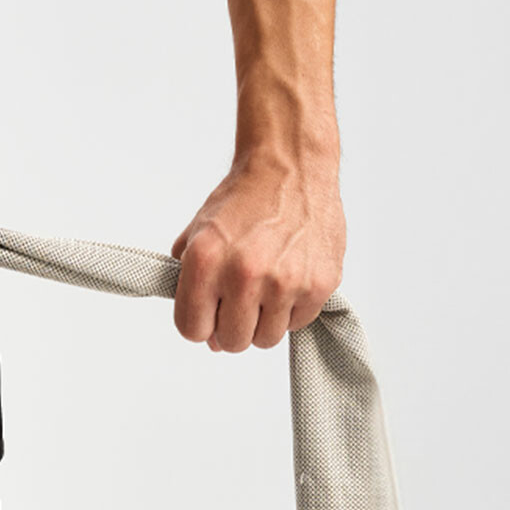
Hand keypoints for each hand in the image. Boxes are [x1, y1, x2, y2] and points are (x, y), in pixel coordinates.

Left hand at [170, 155, 345, 352]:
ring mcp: (285, 282)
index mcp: (206, 262)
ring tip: (264, 289)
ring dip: (262, 321)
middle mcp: (245, 275)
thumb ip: (190, 285)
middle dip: (230, 327)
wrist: (290, 167)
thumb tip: (206, 336)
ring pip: (265, 339)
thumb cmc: (244, 200)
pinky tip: (287, 280)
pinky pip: (297, 323)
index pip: (192, 330)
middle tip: (238, 302)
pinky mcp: (320, 285)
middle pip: (231, 342)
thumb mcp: (198, 234)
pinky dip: (290, 310)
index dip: (199, 324)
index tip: (208, 313)